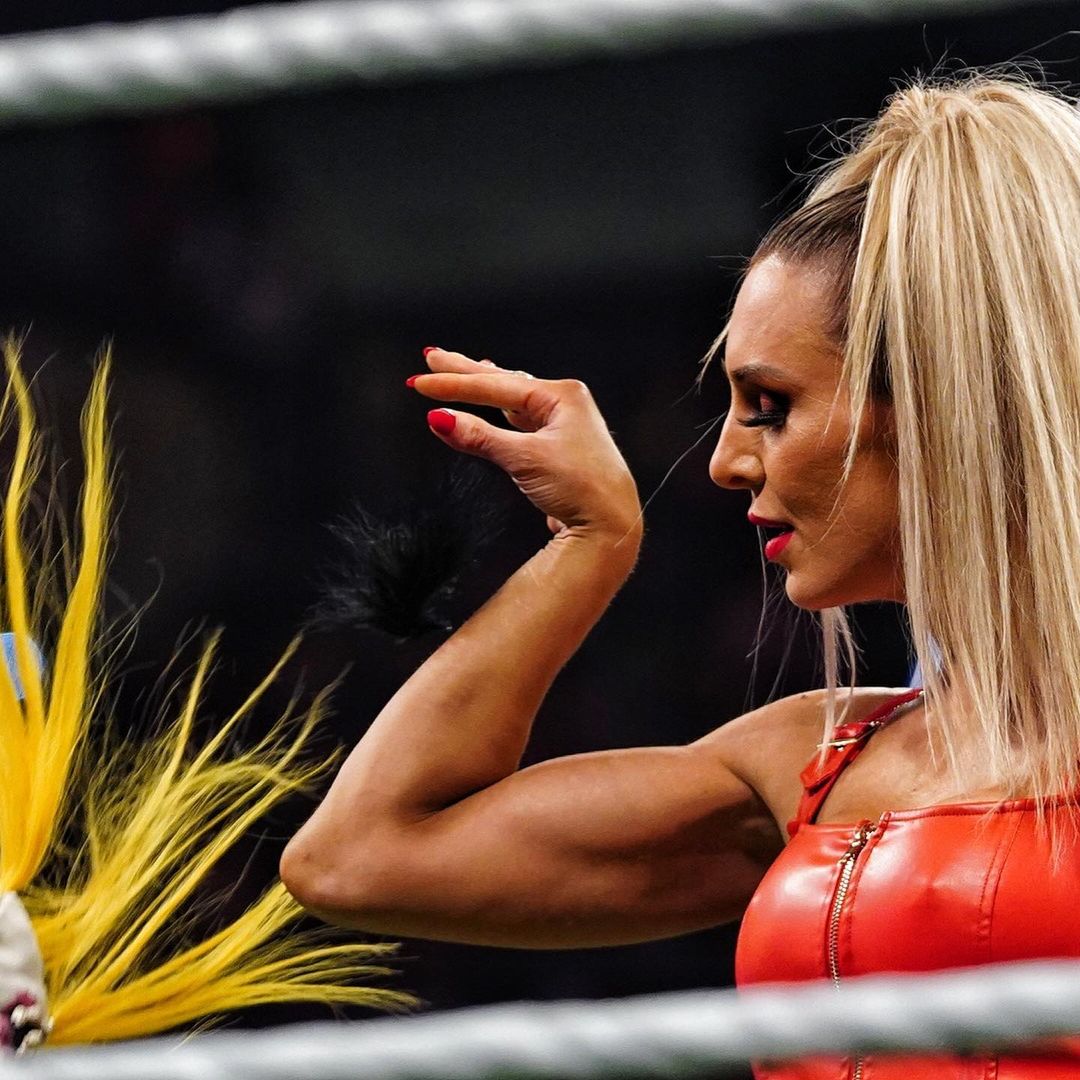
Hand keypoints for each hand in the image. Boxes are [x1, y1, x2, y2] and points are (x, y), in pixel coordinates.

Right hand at [408, 348, 641, 543]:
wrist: (610, 525)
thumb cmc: (583, 488)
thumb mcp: (525, 459)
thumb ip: (480, 437)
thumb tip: (441, 419)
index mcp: (561, 396)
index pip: (495, 386)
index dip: (454, 384)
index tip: (422, 382)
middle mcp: (565, 404)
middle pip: (503, 382)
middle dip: (465, 371)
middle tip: (432, 357)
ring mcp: (563, 424)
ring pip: (512, 399)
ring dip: (483, 388)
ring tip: (458, 371)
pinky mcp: (558, 446)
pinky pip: (521, 419)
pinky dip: (500, 411)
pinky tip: (492, 406)